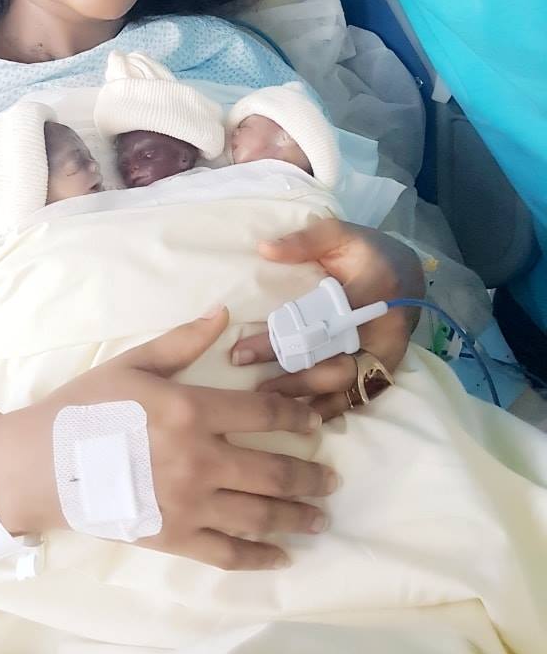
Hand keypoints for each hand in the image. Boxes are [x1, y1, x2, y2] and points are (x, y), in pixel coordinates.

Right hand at [0, 308, 336, 570]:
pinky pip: (225, 553)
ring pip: (258, 515)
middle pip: (272, 471)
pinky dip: (258, 557)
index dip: (298, 418)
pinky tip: (280, 557)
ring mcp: (187, 504)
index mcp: (191, 410)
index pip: (263, 415)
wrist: (40, 464)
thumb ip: (183, 341)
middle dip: (310, 476)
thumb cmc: (86, 405)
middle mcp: (198, 459)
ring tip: (319, 518)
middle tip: (331, 478)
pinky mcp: (172, 537)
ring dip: (296, 517)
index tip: (316, 423)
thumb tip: (222, 312)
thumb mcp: (134, 362)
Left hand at [231, 220, 424, 420]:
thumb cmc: (367, 252)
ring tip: (268, 404)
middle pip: (333, 360)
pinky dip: (330, 409)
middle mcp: (385, 329)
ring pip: (344, 384)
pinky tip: (300, 419)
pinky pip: (358, 396)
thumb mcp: (340, 234)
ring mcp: (388, 354)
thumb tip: (264, 249)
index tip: (244, 350)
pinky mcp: (386, 370)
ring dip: (306, 397)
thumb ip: (304, 240)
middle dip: (290, 375)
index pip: (320, 320)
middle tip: (251, 384)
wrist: (409, 274)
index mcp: (375, 289)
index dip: (282, 338)